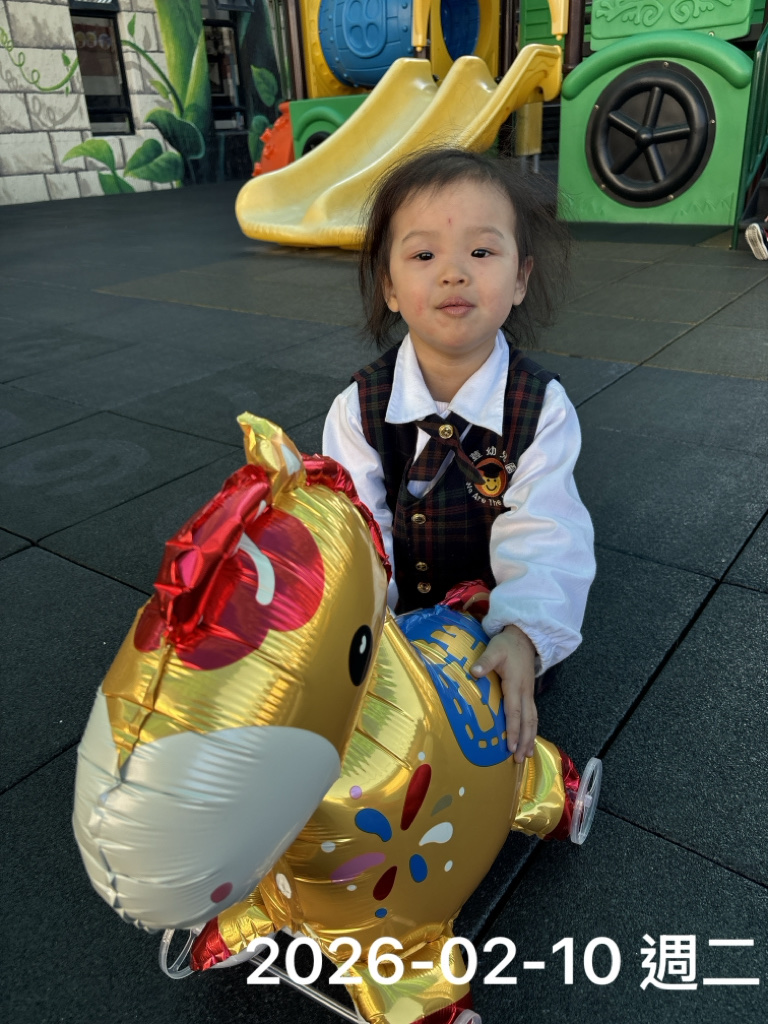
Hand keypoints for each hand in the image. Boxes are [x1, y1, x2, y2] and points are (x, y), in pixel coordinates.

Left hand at [471, 624, 536, 762]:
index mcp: (515, 685)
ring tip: (527, 755)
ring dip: (530, 738)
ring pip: (533, 720)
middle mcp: (525, 693)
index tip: (509, 747)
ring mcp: (529, 694)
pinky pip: (533, 715)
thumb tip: (474, 672)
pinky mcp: (529, 693)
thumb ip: (485, 662)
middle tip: (519, 759)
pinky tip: (529, 739)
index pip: (514, 712)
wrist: (524, 638)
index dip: (512, 730)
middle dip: (524, 741)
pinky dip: (532, 729)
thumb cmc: (507, 645)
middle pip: (527, 721)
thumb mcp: (494, 649)